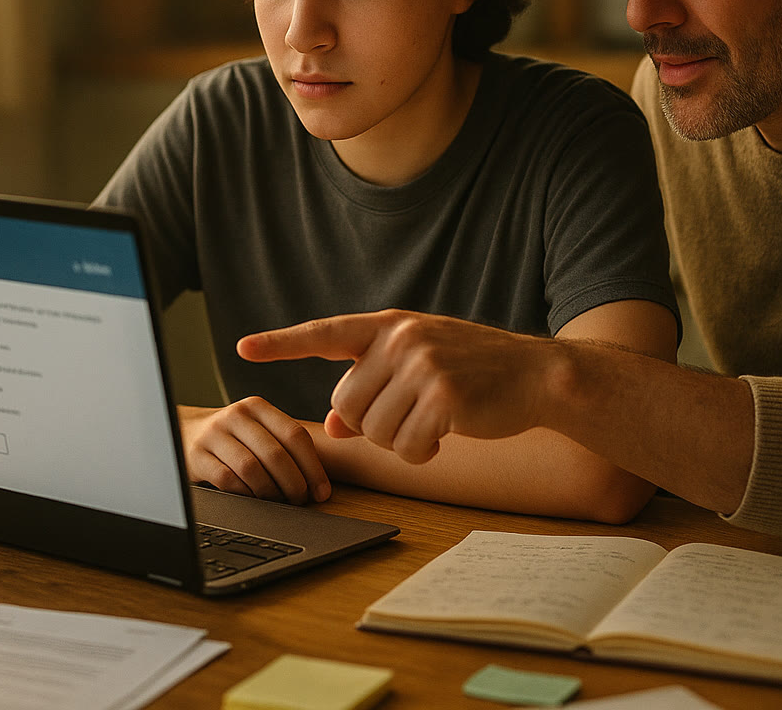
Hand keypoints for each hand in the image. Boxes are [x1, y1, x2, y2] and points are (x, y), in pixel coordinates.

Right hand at [181, 397, 330, 503]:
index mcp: (257, 407)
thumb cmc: (233, 438)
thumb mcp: (257, 429)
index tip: (322, 491)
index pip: (295, 435)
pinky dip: (246, 494)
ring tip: (279, 502)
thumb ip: (283, 445)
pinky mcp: (197, 456)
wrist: (185, 434)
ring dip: (271, 492)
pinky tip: (254, 500)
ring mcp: (214, 435)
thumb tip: (317, 483)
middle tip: (300, 501)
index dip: (313, 467)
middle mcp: (236, 416)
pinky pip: (228, 481)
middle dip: (294, 484)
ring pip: (252, 469)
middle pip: (275, 454)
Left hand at [237, 310, 555, 464]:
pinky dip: (421, 453)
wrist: (537, 375)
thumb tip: (330, 424)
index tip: (244, 349)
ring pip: (372, 431)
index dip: (282, 343)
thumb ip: (373, 387)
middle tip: (410, 418)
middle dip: (371, 424)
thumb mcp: (419, 369)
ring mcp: (423, 366)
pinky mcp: (443, 397)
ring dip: (399, 442)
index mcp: (390, 328)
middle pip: (345, 404)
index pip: (326, 332)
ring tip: (433, 423)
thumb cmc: (475, 373)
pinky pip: (405, 446)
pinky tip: (446, 436)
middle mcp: (402, 339)